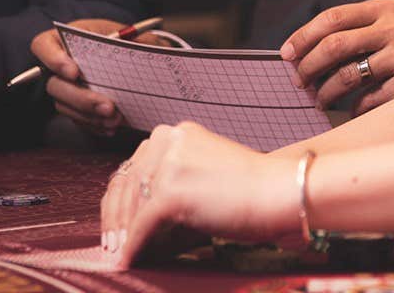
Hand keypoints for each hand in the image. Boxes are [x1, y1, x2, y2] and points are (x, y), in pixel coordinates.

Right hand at [30, 18, 128, 135]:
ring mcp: (65, 88)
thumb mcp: (131, 34)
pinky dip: (94, 125)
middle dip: (82, 98)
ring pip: (64, 106)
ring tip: (115, 119)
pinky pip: (77, 120)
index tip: (74, 72)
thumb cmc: (125, 41)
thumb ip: (132, 39)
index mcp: (67, 40)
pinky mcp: (74, 107)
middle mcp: (60, 66)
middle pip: (55, 85)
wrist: (131, 58)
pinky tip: (110, 127)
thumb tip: (138, 46)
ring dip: (89, 116)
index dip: (54, 59)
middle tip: (107, 106)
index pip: (44, 46)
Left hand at [100, 121, 297, 267]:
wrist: (281, 192)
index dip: (120, 200)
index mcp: (176, 133)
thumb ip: (173, 185)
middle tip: (112, 245)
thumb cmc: (252, 189)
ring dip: (123, 235)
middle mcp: (168, 140)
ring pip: (130, 207)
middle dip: (116, 219)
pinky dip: (134, 247)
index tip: (116, 224)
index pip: (133, 167)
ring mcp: (168, 164)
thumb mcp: (205, 173)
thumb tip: (141, 222)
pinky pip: (142, 226)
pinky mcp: (171, 192)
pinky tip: (132, 260)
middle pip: (124, 185)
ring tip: (121, 255)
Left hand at [281, 0, 393, 113]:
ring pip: (347, 76)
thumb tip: (302, 54)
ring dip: (325, 92)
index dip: (303, 36)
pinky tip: (350, 110)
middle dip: (308, 66)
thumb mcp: (390, 26)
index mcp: (385, 9)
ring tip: (319, 99)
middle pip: (335, 45)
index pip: (333, 17)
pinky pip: (368, 101)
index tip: (286, 54)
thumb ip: (356, 31)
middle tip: (298, 81)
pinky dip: (353, 109)